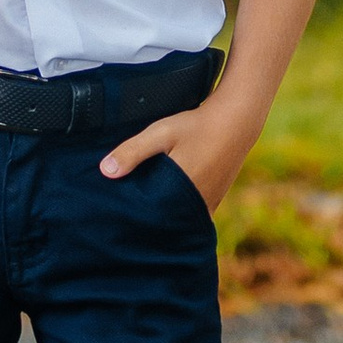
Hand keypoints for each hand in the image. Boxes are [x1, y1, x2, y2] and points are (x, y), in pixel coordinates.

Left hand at [99, 97, 265, 214]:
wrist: (237, 120)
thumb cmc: (197, 126)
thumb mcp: (161, 133)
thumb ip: (133, 151)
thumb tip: (106, 171)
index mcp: (181, 193)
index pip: (152, 218)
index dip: (135, 217)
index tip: (118, 215)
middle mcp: (197, 205)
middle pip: (165, 222)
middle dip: (148, 220)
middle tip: (126, 214)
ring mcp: (208, 205)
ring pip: (179, 219)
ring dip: (164, 216)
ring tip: (144, 209)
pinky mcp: (214, 200)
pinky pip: (191, 214)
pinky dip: (178, 211)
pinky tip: (167, 200)